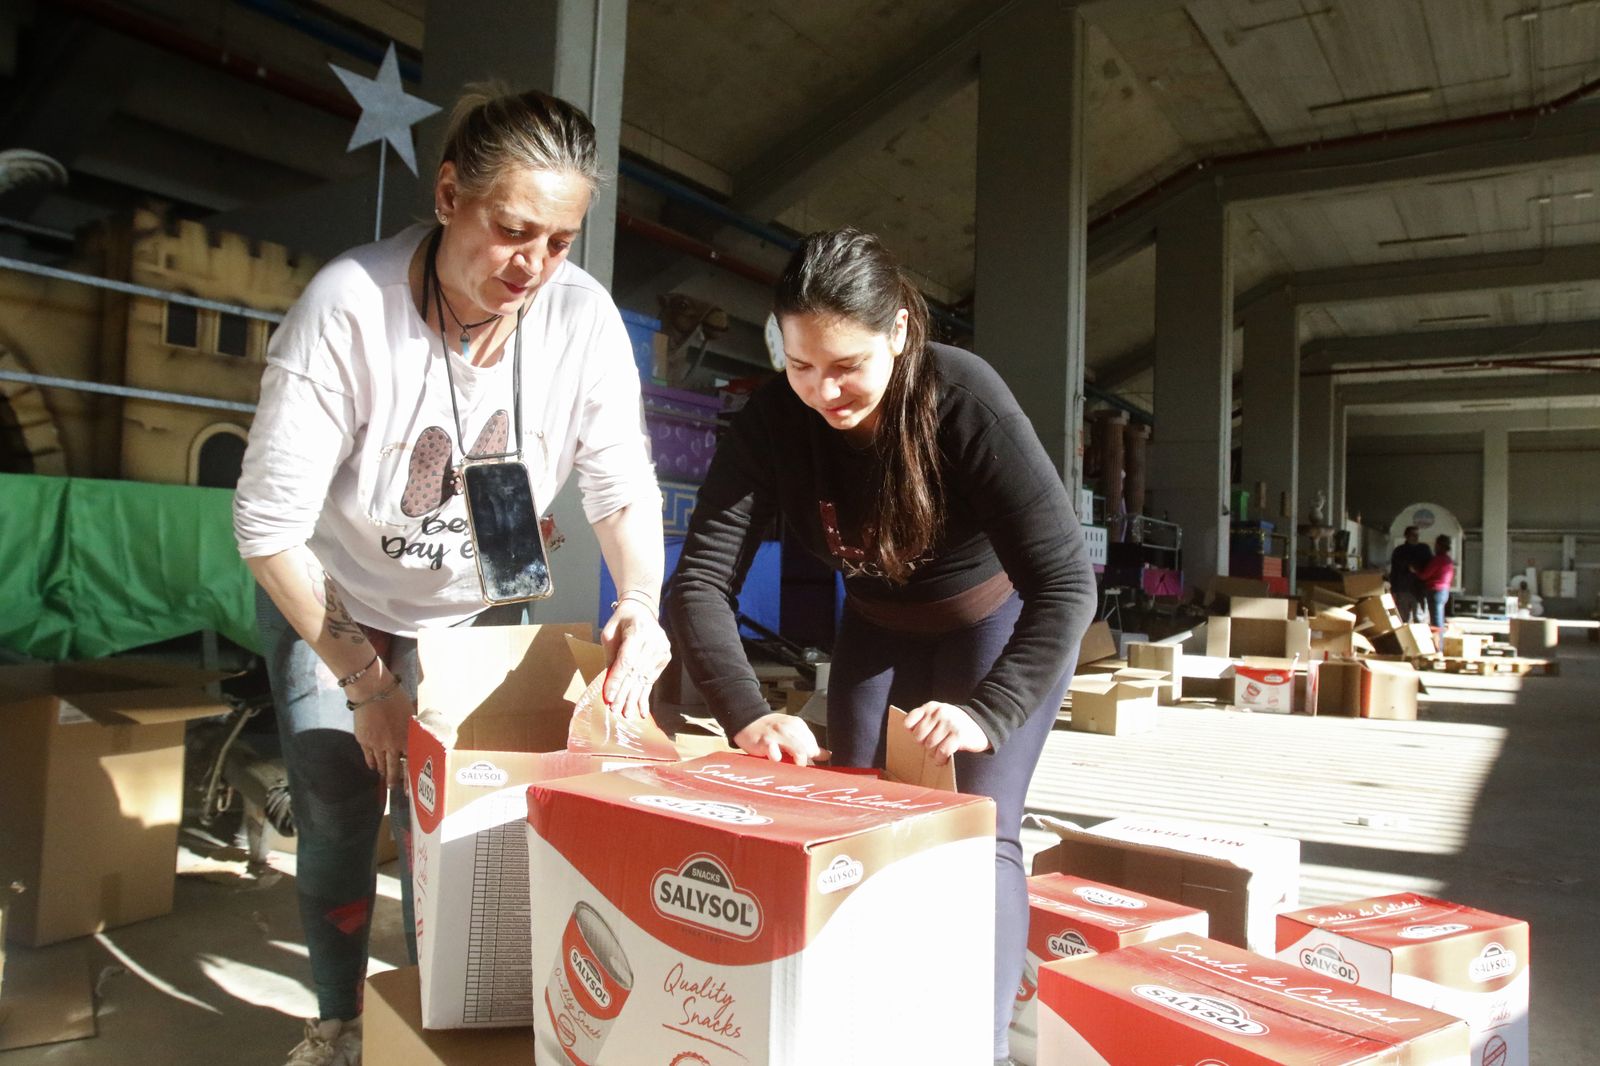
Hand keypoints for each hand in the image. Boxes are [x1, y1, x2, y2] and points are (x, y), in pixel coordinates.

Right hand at [352, 684, 415, 787]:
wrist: (372, 691)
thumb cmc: (395, 698)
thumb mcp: (411, 713)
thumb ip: (413, 728)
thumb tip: (417, 737)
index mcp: (406, 738)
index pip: (409, 763)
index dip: (408, 778)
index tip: (408, 788)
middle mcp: (391, 745)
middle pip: (393, 768)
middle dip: (394, 780)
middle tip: (394, 788)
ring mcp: (376, 744)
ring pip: (380, 764)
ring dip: (383, 772)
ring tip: (385, 777)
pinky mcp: (363, 740)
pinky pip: (368, 757)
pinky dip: (371, 763)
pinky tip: (373, 767)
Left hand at [601, 599, 671, 719]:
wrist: (642, 611)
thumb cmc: (622, 622)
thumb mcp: (609, 633)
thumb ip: (610, 655)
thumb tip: (609, 682)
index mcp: (638, 631)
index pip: (627, 660)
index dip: (617, 680)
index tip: (608, 697)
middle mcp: (654, 641)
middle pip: (636, 672)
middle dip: (624, 694)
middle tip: (615, 711)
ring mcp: (662, 650)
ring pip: (644, 679)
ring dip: (634, 698)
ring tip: (626, 714)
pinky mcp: (664, 658)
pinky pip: (651, 680)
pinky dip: (644, 695)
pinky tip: (641, 710)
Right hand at [733, 712, 828, 766]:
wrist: (747, 720)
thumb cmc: (770, 730)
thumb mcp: (790, 732)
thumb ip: (808, 744)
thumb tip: (827, 755)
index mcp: (798, 725)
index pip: (813, 746)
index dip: (810, 758)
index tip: (804, 766)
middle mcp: (790, 728)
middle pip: (808, 750)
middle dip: (804, 763)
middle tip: (796, 770)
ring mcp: (778, 735)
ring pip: (799, 752)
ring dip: (796, 764)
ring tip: (788, 769)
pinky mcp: (765, 742)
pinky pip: (777, 756)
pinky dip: (778, 762)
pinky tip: (774, 762)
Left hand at [903, 701, 989, 764]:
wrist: (982, 725)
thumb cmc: (955, 724)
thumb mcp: (939, 715)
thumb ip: (924, 720)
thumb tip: (910, 733)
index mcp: (931, 707)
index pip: (908, 722)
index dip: (912, 732)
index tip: (922, 736)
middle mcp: (939, 713)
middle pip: (918, 736)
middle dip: (923, 744)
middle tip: (933, 745)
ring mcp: (949, 723)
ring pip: (929, 745)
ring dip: (933, 753)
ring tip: (939, 753)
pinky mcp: (958, 735)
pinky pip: (942, 752)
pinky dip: (940, 759)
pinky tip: (943, 759)